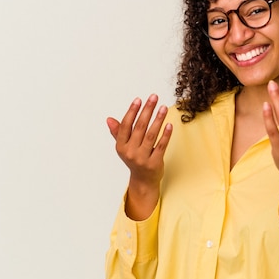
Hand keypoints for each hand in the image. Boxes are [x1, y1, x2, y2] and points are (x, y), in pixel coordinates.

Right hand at [106, 94, 172, 219]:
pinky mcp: (155, 163)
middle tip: (154, 97)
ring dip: (158, 120)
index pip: (126, 126)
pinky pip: (161, 146)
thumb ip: (118, 132)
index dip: (132, 112)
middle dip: (147, 110)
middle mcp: (130, 152)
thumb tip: (109, 119)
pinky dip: (166, 135)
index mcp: (121, 146)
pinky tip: (169, 125)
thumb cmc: (134, 159)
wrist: (143, 180)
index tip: (139, 99)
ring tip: (163, 108)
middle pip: (140, 127)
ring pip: (151, 135)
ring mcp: (142, 158)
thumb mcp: (124, 147)